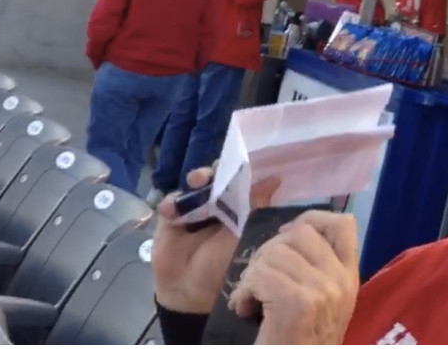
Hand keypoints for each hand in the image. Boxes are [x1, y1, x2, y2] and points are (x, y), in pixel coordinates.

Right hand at [152, 166, 280, 313]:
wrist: (189, 289)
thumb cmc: (223, 265)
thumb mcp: (244, 235)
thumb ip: (256, 207)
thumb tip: (276, 179)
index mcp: (237, 208)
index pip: (238, 180)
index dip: (238, 169)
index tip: (238, 159)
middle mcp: (217, 204)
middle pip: (217, 177)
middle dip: (216, 170)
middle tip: (216, 169)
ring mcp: (193, 208)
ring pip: (194, 183)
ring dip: (196, 178)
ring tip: (196, 181)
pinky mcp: (171, 215)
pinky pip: (171, 201)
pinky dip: (172, 203)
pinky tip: (172, 211)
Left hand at [229, 211, 359, 344]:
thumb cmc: (299, 341)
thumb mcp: (321, 301)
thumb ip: (317, 268)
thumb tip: (291, 231)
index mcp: (350, 276)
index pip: (343, 224)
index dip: (310, 220)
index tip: (285, 239)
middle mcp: (341, 280)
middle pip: (299, 232)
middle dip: (268, 250)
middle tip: (258, 279)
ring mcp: (324, 290)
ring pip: (274, 253)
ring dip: (252, 275)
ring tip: (251, 299)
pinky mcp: (299, 303)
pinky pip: (261, 275)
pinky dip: (243, 291)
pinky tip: (244, 308)